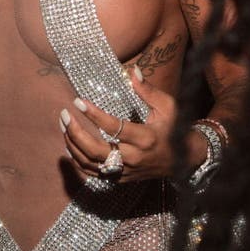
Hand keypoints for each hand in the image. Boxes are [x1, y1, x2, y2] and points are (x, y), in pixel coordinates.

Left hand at [59, 67, 176, 182]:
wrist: (186, 161)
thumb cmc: (176, 129)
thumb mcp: (168, 107)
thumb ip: (148, 91)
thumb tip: (133, 71)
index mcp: (145, 138)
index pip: (114, 128)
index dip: (94, 114)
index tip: (78, 101)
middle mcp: (133, 158)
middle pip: (96, 151)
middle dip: (75, 132)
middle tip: (63, 114)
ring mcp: (126, 172)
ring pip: (91, 164)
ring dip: (73, 145)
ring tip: (63, 125)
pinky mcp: (121, 179)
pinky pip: (94, 173)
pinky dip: (78, 159)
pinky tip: (70, 143)